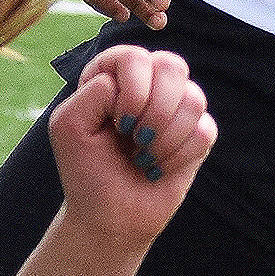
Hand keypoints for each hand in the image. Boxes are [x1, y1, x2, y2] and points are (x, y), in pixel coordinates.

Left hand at [49, 47, 216, 244]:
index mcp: (115, 73)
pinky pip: (205, 130)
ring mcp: (176, 106)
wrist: (108, 218)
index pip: (135, 57)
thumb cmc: (86, 170)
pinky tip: (159, 167)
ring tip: (143, 157)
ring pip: (194, 98)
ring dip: (165, 139)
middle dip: (155, 112)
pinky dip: (179, 156)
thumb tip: (138, 87)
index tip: (117, 125)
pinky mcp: (198, 133)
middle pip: (172, 67)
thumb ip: (94, 91)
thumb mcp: (69, 125)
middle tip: (135, 140)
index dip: (131, 92)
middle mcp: (149, 81)